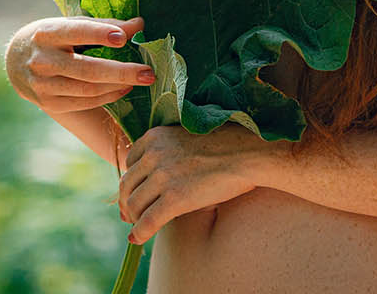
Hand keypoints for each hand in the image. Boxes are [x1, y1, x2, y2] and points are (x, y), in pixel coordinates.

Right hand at [6, 16, 153, 114]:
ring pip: (87, 89)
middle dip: (121, 71)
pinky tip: (124, 89)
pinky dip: (107, 96)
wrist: (15, 62)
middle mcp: (42, 60)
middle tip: (148, 72)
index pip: (76, 32)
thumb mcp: (69, 24)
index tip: (123, 37)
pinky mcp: (48, 103)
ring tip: (141, 79)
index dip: (99, 34)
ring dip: (118, 85)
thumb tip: (139, 24)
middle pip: (87, 69)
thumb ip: (103, 25)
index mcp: (47, 33)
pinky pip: (84, 102)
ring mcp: (44, 85)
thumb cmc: (51, 37)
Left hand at [118, 124, 267, 243]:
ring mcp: (163, 176)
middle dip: (126, 203)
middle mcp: (154, 154)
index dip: (131, 182)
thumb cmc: (227, 145)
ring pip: (134, 204)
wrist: (250, 153)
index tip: (133, 194)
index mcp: (155, 136)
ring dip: (133, 219)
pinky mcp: (175, 198)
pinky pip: (148, 221)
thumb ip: (168, 150)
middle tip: (129, 216)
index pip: (130, 163)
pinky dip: (139, 233)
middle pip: (127, 184)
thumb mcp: (187, 138)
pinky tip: (136, 240)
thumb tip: (157, 174)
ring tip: (138, 226)